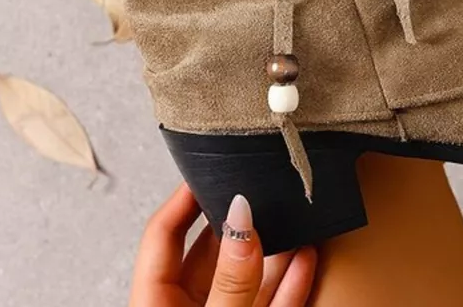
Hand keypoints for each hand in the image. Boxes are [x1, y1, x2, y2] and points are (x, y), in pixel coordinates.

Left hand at [129, 184, 316, 306]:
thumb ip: (231, 278)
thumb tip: (242, 216)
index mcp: (156, 306)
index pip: (162, 236)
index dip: (183, 199)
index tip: (207, 168)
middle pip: (210, 252)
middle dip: (237, 219)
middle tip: (258, 183)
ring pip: (247, 277)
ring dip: (273, 250)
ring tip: (292, 214)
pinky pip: (272, 304)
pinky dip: (290, 282)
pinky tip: (306, 256)